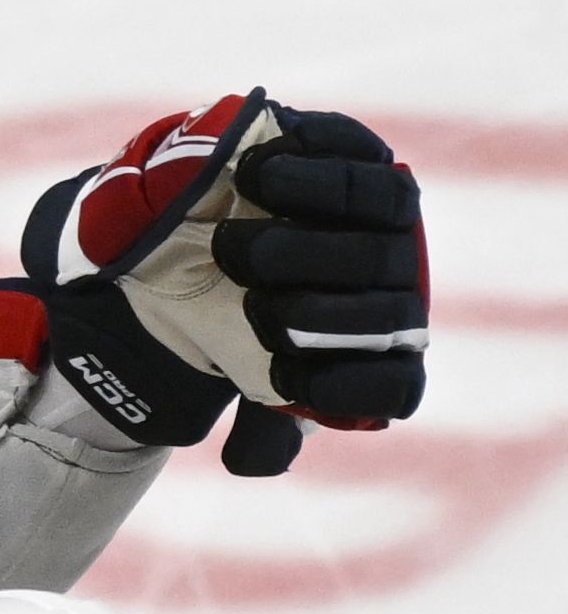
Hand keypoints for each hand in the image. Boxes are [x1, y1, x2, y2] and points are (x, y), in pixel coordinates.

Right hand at [20, 92, 427, 474]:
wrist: (212, 242)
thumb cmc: (236, 324)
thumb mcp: (245, 380)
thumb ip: (260, 427)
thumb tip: (257, 461)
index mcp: (382, 356)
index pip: (396, 385)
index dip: (347, 389)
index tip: (279, 379)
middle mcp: (400, 287)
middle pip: (387, 305)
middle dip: (311, 312)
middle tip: (241, 303)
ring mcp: (387, 218)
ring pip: (382, 221)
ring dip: (304, 238)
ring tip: (230, 241)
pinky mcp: (359, 153)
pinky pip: (357, 154)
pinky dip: (309, 166)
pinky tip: (253, 177)